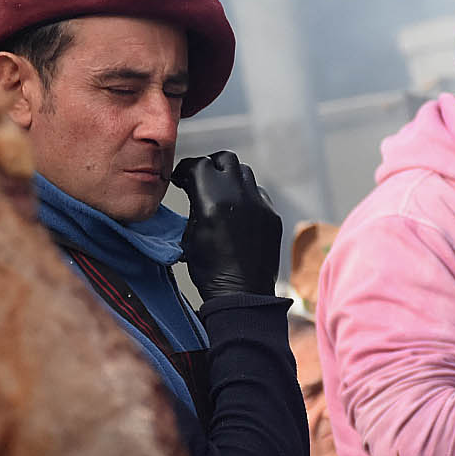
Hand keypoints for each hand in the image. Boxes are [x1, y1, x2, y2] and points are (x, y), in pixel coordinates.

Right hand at [170, 151, 282, 298]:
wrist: (242, 296)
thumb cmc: (209, 271)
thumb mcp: (190, 236)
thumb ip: (195, 206)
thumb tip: (194, 191)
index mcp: (212, 199)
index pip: (198, 164)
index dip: (186, 169)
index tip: (182, 178)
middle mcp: (238, 195)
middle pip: (225, 159)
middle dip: (211, 165)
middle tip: (203, 179)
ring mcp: (259, 204)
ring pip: (245, 173)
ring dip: (231, 178)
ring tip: (222, 195)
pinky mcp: (272, 215)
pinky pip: (259, 194)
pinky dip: (247, 196)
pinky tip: (239, 213)